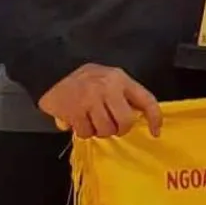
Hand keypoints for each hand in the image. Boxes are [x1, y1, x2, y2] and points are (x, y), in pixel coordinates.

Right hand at [39, 64, 162, 138]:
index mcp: (120, 79)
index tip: (155, 132)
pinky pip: (87, 133)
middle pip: (126, 122)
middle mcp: (108, 87)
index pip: (146, 100)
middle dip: (120, 129)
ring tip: (90, 120)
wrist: (50, 71)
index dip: (155, 118)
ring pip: (106, 130)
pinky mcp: (75, 111)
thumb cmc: (83, 79)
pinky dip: (83, 131)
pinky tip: (77, 120)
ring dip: (98, 130)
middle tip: (111, 126)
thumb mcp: (108, 79)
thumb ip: (124, 95)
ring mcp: (91, 99)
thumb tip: (141, 117)